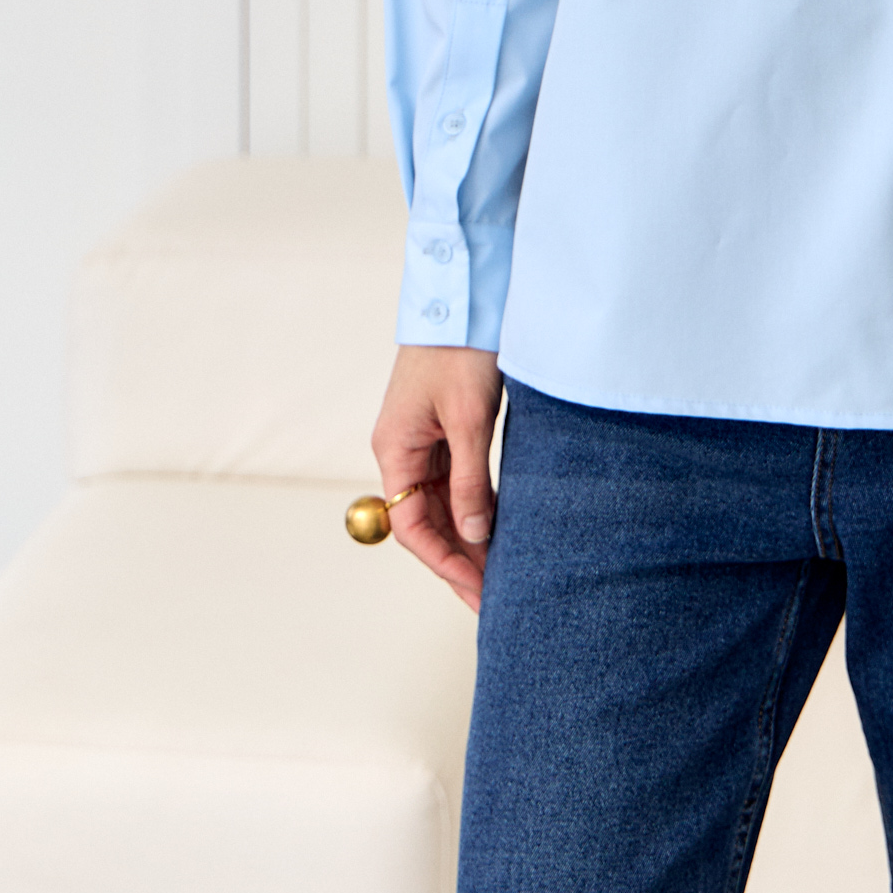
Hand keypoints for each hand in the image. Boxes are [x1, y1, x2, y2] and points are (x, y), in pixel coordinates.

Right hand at [371, 344, 504, 612]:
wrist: (465, 294)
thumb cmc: (461, 350)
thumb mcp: (469, 418)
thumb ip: (470, 480)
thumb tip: (474, 534)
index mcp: (395, 450)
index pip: (411, 526)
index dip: (445, 563)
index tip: (478, 591)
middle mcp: (402, 450)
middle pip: (425, 520)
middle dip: (457, 559)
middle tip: (492, 598)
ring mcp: (422, 439)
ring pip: (440, 503)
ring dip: (466, 537)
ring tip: (498, 574)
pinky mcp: (443, 427)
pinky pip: (453, 480)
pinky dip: (472, 505)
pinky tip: (495, 528)